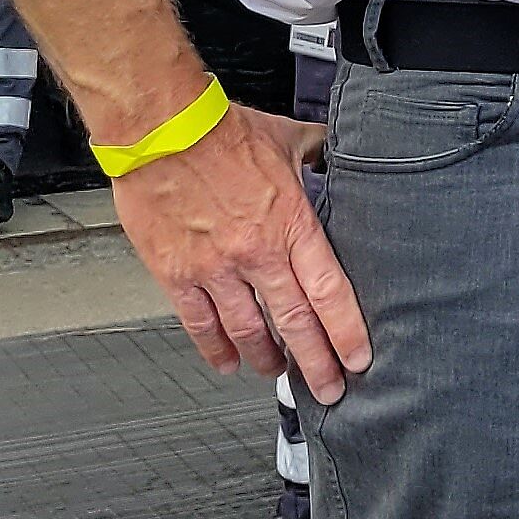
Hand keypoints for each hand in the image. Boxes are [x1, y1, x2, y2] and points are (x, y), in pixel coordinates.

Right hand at [112, 103, 369, 402]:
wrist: (160, 129)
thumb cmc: (219, 131)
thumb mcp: (286, 138)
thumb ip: (317, 152)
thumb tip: (336, 152)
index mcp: (291, 222)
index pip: (329, 290)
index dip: (346, 330)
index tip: (359, 357)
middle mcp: (256, 252)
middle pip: (295, 322)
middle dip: (316, 362)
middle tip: (330, 388)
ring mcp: (215, 267)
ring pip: (248, 330)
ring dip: (267, 359)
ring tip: (279, 374)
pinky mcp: (176, 273)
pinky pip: (199, 322)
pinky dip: (214, 347)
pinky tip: (226, 362)